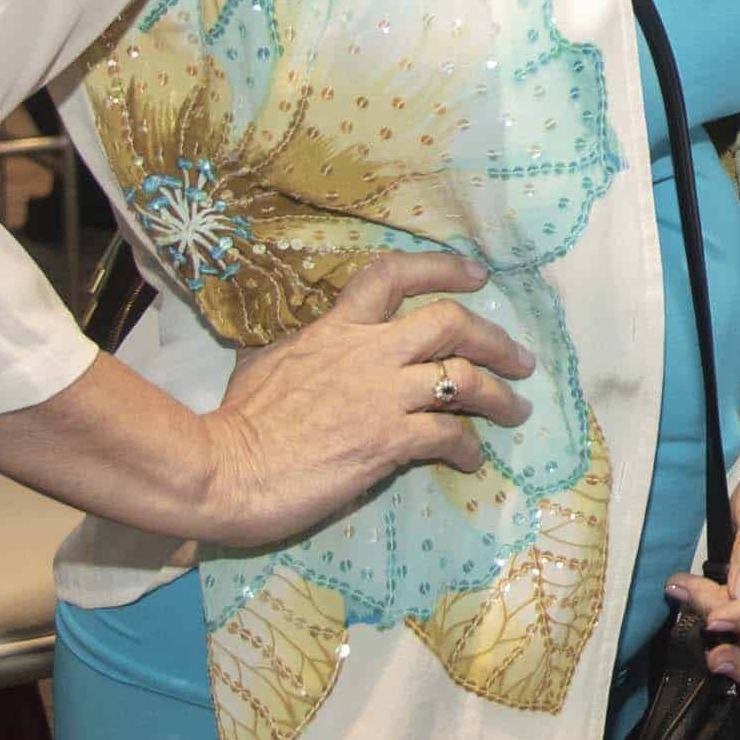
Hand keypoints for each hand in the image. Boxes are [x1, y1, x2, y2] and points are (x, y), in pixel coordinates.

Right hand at [190, 252, 534, 546]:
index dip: (441, 269)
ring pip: (463, 379)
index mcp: (334, 328)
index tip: (476, 274)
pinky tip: (472, 459)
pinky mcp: (385, 441)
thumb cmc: (236, 422)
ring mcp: (379, 396)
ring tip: (518, 409)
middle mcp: (365, 353)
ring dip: (500, 395)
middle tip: (520, 358)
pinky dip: (467, 447)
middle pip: (449, 323)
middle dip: (495, 338)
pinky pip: (447, 436)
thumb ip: (296, 347)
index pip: (391, 277)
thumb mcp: (263, 363)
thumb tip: (299, 342)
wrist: (219, 471)